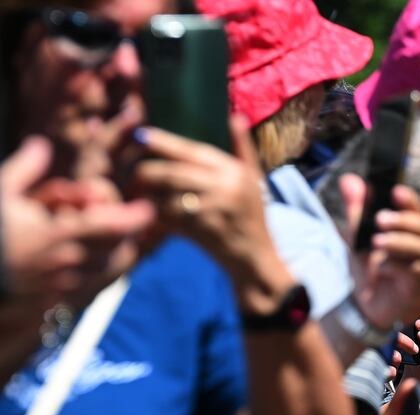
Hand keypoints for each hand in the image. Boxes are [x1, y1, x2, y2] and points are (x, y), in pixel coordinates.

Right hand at [2, 136, 152, 308]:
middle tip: (117, 216)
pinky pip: (103, 283)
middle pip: (119, 245)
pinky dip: (106, 266)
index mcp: (55, 236)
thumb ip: (25, 169)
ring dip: (117, 247)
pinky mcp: (68, 301)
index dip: (133, 216)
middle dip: (124, 228)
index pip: (109, 226)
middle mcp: (68, 264)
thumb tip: (43, 144)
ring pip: (115, 265)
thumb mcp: (1, 197)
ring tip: (101, 234)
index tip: (145, 207)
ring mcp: (70, 286)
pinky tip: (93, 254)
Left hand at [133, 118, 292, 311]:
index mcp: (235, 171)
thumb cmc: (252, 218)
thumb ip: (242, 149)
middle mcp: (226, 187)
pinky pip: (170, 218)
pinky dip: (154, 216)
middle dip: (146, 172)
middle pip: (174, 173)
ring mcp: (214, 210)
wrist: (256, 260)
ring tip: (132, 193)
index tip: (140, 135)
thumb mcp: (254, 180)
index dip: (164, 142)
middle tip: (130, 174)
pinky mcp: (203, 232)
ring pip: (167, 196)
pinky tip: (144, 215)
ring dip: (146, 195)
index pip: (193, 151)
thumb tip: (235, 116)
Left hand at [340, 175, 419, 327]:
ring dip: (399, 242)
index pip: (417, 210)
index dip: (409, 200)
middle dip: (404, 221)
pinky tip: (380, 267)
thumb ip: (355, 210)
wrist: (362, 305)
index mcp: (410, 231)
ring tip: (376, 241)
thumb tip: (349, 180)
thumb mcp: (355, 237)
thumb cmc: (367, 269)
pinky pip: (415, 272)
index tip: (394, 191)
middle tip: (380, 219)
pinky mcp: (418, 288)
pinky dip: (396, 265)